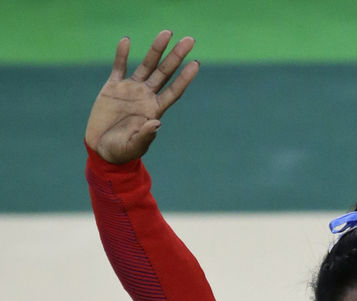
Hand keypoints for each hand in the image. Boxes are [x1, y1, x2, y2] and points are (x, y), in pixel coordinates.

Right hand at [85, 30, 198, 163]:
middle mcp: (146, 97)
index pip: (173, 91)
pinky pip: (119, 67)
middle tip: (189, 40)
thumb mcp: (134, 146)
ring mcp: (130, 90)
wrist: (102, 149)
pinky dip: (121, 54)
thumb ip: (145, 135)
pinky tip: (126, 41)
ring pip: (147, 65)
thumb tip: (156, 123)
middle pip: (164, 73)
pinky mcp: (113, 87)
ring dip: (156, 49)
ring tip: (166, 33)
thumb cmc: (121, 152)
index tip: (196, 63)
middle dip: (176, 56)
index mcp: (154, 110)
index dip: (185, 78)